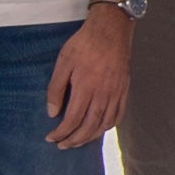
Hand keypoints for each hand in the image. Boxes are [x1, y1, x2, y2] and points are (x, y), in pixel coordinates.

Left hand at [45, 7, 133, 148]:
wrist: (111, 29)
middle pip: (89, 127)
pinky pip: (118, 114)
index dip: (61, 132)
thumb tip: (52, 112)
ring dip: (90, 137)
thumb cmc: (85, 43)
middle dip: (74, 140)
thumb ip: (56, 88)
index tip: (51, 138)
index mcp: (85, 87)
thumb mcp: (63, 61)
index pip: (72, 119)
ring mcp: (115, 93)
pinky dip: (108, 126)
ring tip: (79, 141)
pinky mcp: (124, 89)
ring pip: (104, 124)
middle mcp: (102, 94)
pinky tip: (100, 128)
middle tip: (63, 145)